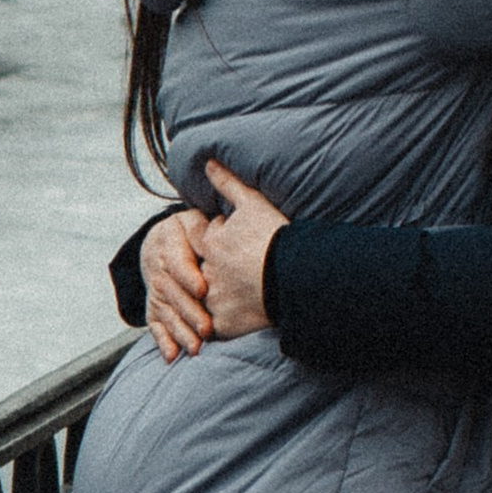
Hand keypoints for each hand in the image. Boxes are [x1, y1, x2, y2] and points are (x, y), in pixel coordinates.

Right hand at [143, 211, 212, 361]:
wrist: (160, 241)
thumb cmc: (188, 231)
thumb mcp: (193, 221)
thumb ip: (202, 228)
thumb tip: (214, 233)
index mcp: (167, 244)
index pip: (177, 263)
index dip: (189, 277)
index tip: (203, 290)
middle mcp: (157, 270)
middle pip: (172, 293)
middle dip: (189, 313)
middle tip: (206, 329)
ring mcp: (154, 291)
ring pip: (165, 313)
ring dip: (179, 332)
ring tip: (195, 347)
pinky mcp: (153, 307)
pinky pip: (155, 325)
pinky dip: (162, 342)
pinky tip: (172, 356)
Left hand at [198, 158, 288, 339]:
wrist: (295, 276)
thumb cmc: (275, 238)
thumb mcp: (252, 204)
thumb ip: (227, 183)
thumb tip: (207, 163)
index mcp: (210, 245)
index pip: (198, 242)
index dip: (211, 241)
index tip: (224, 246)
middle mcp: (205, 274)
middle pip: (196, 274)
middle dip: (203, 274)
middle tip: (222, 276)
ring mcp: (213, 301)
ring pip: (200, 303)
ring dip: (205, 302)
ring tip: (223, 302)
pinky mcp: (224, 325)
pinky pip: (212, 329)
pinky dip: (216, 327)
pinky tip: (226, 324)